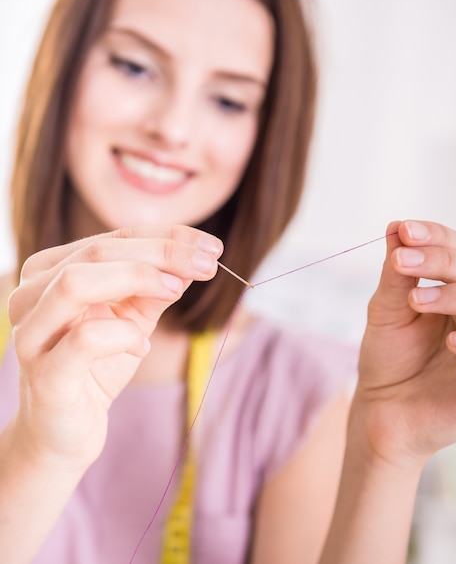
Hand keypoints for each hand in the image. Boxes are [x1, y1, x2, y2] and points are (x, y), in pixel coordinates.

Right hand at [8, 225, 221, 468]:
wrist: (65, 432)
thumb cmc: (97, 368)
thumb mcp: (133, 318)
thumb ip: (158, 287)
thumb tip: (197, 256)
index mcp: (50, 272)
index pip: (114, 237)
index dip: (167, 237)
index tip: (211, 247)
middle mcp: (31, 295)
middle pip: (99, 251)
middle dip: (162, 253)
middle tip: (207, 265)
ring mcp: (31, 333)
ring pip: (77, 282)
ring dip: (139, 279)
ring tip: (176, 292)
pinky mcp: (43, 374)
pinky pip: (86, 339)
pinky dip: (125, 336)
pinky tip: (141, 347)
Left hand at [354, 220, 455, 468]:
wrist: (386, 409)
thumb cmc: (388, 357)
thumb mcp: (387, 312)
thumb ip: (397, 273)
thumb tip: (395, 228)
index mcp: (452, 287)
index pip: (454, 249)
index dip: (433, 236)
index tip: (404, 230)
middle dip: (439, 260)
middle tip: (402, 261)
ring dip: (454, 295)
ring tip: (415, 299)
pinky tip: (452, 343)